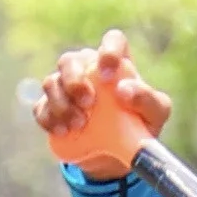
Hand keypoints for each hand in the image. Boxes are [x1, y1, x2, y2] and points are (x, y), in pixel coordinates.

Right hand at [29, 32, 170, 179]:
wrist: (118, 155)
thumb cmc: (140, 126)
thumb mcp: (155, 114)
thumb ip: (146, 98)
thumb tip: (123, 90)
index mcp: (115, 63)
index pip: (112, 40)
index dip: (108, 51)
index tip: (108, 75)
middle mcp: (86, 68)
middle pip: (70, 60)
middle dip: (74, 80)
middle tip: (88, 104)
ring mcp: (65, 87)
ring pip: (51, 82)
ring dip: (61, 103)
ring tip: (78, 125)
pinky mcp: (50, 109)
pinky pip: (41, 107)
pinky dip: (49, 119)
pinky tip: (62, 131)